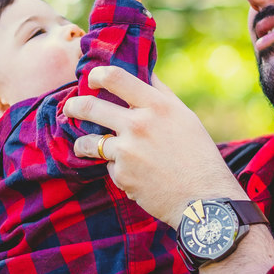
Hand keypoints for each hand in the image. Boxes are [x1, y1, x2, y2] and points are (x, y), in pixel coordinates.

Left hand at [63, 66, 245, 223]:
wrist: (203, 199)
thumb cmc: (198, 156)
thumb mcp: (185, 117)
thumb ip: (162, 95)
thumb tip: (147, 74)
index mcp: (157, 105)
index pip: (116, 77)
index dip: (96, 74)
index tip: (90, 79)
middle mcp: (139, 124)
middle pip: (90, 107)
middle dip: (74, 107)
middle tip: (70, 108)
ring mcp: (127, 150)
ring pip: (88, 142)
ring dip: (82, 144)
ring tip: (83, 147)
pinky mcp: (121, 174)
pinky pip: (108, 167)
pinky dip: (116, 170)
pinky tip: (132, 175)